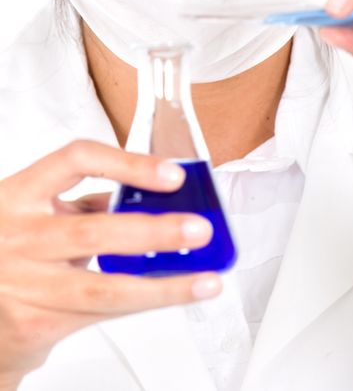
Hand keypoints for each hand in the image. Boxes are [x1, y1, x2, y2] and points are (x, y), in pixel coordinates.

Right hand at [0, 141, 220, 382]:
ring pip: (104, 287)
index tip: (172, 175)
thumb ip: (84, 202)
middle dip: (154, 232)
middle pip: (94, 231)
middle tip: (199, 230)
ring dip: (163, 284)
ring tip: (203, 280)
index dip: (127, 165)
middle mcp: (18, 236)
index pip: (76, 160)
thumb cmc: (15, 250)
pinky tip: (173, 295)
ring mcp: (26, 283)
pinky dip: (144, 302)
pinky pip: (103, 312)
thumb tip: (152, 195)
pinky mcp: (37, 323)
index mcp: (20, 193)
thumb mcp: (37, 212)